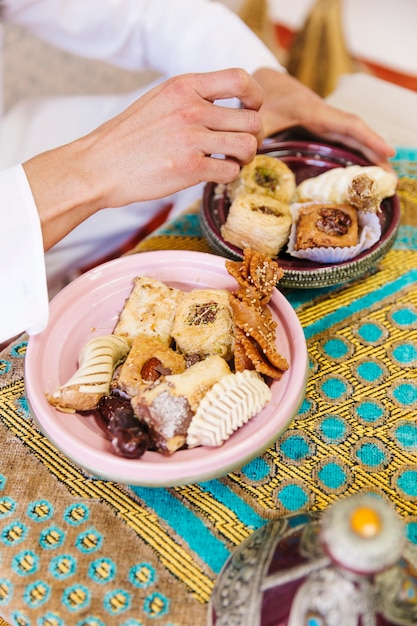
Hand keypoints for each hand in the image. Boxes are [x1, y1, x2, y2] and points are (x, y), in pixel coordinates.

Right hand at [24, 68, 263, 248]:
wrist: (100, 166)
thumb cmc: (128, 138)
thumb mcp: (159, 101)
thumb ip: (192, 97)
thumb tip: (228, 105)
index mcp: (184, 87)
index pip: (240, 80)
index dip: (255, 97)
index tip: (251, 110)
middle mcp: (191, 109)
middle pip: (252, 120)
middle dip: (253, 136)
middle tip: (240, 147)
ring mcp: (191, 139)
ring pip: (247, 147)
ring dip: (244, 158)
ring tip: (229, 162)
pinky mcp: (190, 169)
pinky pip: (230, 172)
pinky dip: (228, 176)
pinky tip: (214, 175)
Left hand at [253, 69, 394, 168]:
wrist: (254, 82)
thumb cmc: (258, 97)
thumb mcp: (257, 115)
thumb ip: (257, 134)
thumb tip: (254, 155)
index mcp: (312, 111)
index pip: (347, 125)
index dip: (368, 139)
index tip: (388, 153)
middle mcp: (322, 116)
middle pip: (355, 135)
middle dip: (374, 155)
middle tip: (391, 179)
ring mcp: (321, 123)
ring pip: (350, 138)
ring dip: (367, 156)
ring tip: (382, 178)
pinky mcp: (316, 129)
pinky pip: (340, 140)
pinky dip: (353, 153)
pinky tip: (360, 169)